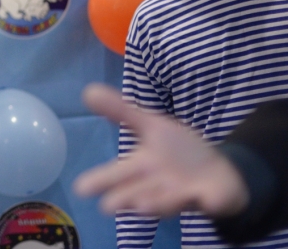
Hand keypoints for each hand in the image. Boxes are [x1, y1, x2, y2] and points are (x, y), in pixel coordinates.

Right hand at [73, 84, 248, 217]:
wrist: (219, 169)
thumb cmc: (178, 151)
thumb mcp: (150, 125)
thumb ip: (121, 111)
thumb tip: (88, 91)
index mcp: (141, 167)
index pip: (116, 174)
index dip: (99, 181)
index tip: (80, 188)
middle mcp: (157, 186)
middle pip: (137, 193)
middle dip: (124, 199)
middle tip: (108, 206)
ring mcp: (184, 194)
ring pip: (168, 201)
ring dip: (157, 203)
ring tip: (143, 205)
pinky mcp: (211, 198)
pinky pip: (209, 201)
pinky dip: (205, 200)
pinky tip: (199, 197)